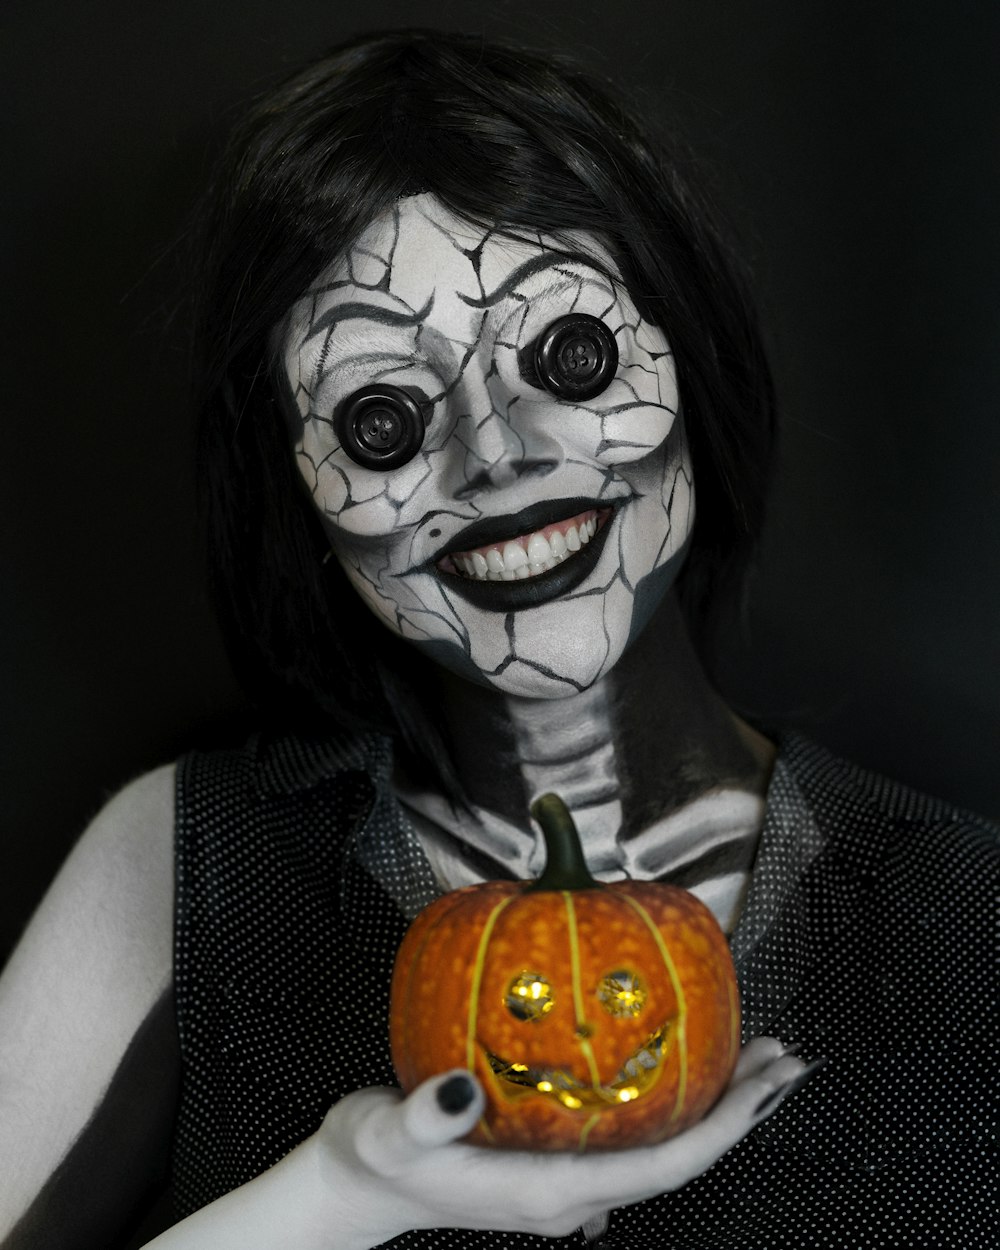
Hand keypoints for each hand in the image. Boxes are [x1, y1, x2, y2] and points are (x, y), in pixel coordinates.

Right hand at [317, 1037, 806, 1245]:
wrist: (358, 1185)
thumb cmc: (372, 1155)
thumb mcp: (385, 1133)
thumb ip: (422, 1117)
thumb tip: (460, 1089)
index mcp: (552, 1192)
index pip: (661, 1169)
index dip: (721, 1131)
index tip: (764, 1086)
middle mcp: (574, 1192)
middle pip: (680, 1158)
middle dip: (740, 1113)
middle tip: (786, 1057)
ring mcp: (570, 1179)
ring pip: (664, 1146)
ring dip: (717, 1103)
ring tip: (755, 1052)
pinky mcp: (559, 1159)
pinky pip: (636, 1132)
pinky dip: (675, 1098)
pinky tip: (682, 1059)